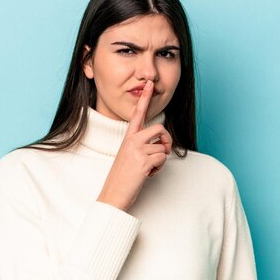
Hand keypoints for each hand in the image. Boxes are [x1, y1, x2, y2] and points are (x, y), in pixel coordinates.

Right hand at [96, 80, 171, 211]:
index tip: (149, 85)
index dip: (144, 99)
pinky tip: (148, 174)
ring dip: (160, 159)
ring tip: (148, 168)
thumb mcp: (129, 157)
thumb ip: (141, 146)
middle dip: (166, 140)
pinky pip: (162, 158)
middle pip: (159, 128)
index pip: (137, 114)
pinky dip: (159, 168)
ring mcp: (137, 150)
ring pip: (162, 147)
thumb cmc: (122, 178)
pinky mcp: (143, 161)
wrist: (113, 195)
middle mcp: (131, 140)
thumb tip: (160, 145)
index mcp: (127, 138)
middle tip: (161, 153)